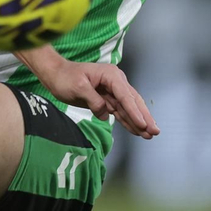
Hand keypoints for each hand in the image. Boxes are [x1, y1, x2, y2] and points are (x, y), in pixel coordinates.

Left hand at [17, 46, 159, 137]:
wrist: (55, 74)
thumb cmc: (65, 77)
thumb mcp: (78, 87)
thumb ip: (94, 100)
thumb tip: (105, 114)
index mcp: (111, 75)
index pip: (125, 96)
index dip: (135, 111)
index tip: (143, 124)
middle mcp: (115, 82)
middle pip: (133, 102)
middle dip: (144, 117)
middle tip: (155, 131)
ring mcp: (112, 91)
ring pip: (129, 109)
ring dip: (138, 122)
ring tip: (150, 135)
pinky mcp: (107, 99)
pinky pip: (120, 112)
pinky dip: (128, 122)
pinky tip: (136, 131)